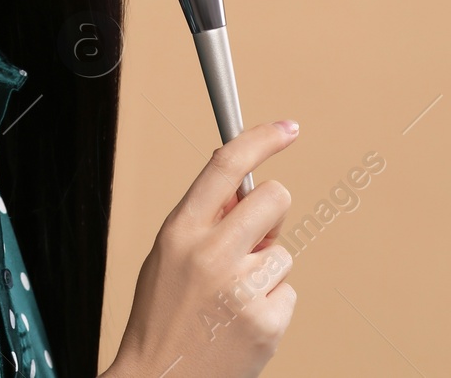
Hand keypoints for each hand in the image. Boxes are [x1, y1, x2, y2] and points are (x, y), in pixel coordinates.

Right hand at [100, 120, 298, 377]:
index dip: (261, 140)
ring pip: (283, 252)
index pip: (225, 167)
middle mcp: (211, 254)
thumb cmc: (162, 315)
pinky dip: (271, 303)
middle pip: (273, 198)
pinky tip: (242, 319)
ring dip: (266, 269)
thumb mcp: (166, 254)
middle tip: (253, 237)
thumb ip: (202, 218)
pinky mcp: (267, 320)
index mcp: (180, 231)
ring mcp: (242, 288)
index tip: (288, 129)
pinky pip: (288, 291)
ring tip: (232, 296)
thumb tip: (240, 183)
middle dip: (271, 213)